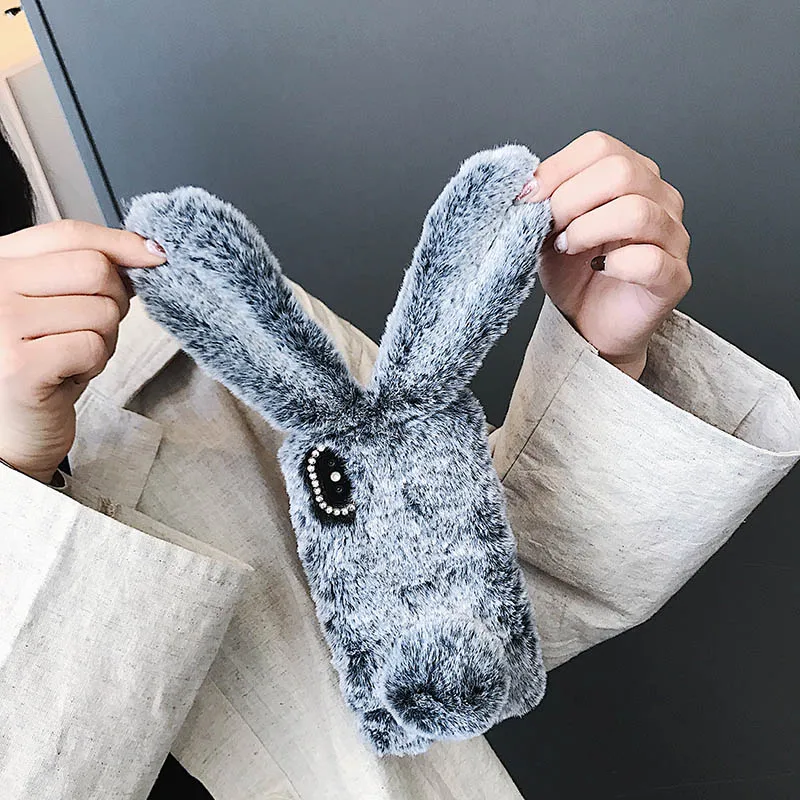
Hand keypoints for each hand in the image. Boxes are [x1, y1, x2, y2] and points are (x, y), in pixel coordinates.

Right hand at [0, 220, 164, 482]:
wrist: (11, 428)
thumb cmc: (39, 361)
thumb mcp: (55, 303)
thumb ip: (85, 269)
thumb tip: (147, 250)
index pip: (70, 234)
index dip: (120, 243)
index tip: (152, 255)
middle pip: (94, 269)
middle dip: (114, 301)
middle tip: (92, 328)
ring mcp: (1, 325)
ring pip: (101, 311)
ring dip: (104, 339)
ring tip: (72, 355)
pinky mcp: (20, 366)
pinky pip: (94, 347)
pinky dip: (95, 364)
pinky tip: (68, 374)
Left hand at [518, 130, 690, 378]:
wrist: (588, 324)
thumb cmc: (574, 273)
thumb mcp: (548, 229)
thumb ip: (542, 202)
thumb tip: (522, 184)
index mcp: (631, 175)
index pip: (599, 147)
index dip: (557, 169)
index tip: (526, 197)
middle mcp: (660, 198)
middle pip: (622, 171)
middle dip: (570, 199)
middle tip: (550, 227)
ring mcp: (673, 237)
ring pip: (637, 212)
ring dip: (588, 229)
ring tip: (566, 247)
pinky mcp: (674, 277)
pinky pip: (650, 260)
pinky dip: (615, 265)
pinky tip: (598, 269)